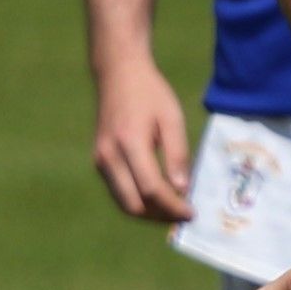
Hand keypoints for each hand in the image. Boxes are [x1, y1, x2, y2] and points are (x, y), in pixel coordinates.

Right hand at [91, 61, 195, 222]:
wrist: (118, 74)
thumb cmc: (149, 93)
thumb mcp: (171, 118)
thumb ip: (177, 154)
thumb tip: (182, 190)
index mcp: (129, 143)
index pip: (151, 189)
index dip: (173, 206)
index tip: (191, 213)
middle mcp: (109, 156)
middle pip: (134, 204)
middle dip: (161, 215)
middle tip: (183, 215)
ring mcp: (100, 161)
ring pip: (124, 204)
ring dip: (149, 213)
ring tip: (172, 209)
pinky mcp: (99, 162)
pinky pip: (118, 193)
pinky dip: (138, 201)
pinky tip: (157, 197)